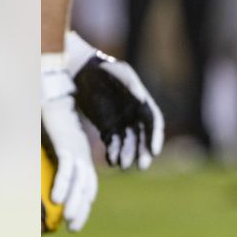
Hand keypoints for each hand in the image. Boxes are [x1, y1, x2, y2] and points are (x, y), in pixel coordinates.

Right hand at [41, 54, 97, 230]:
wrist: (52, 86)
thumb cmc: (47, 109)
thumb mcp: (45, 136)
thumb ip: (38, 153)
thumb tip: (15, 170)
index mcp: (79, 151)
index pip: (85, 181)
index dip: (82, 200)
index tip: (74, 217)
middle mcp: (81, 152)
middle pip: (86, 186)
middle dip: (81, 208)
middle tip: (74, 227)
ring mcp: (76, 148)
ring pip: (80, 182)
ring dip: (75, 203)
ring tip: (71, 223)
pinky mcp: (69, 142)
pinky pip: (68, 168)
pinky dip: (64, 184)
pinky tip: (58, 200)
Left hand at [66, 31, 163, 169]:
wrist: (81, 72)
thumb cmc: (101, 69)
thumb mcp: (117, 72)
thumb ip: (129, 84)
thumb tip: (141, 99)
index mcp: (142, 102)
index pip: (153, 123)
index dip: (155, 138)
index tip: (154, 152)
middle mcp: (134, 115)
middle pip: (143, 137)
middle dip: (143, 152)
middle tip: (141, 167)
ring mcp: (121, 122)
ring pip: (128, 143)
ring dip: (127, 155)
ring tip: (121, 165)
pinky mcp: (107, 128)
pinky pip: (112, 144)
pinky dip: (113, 153)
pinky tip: (110, 161)